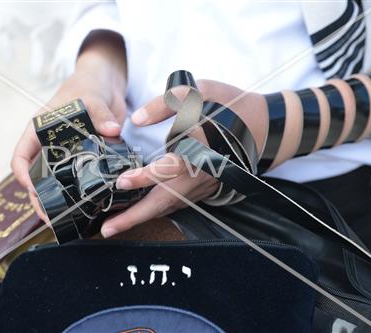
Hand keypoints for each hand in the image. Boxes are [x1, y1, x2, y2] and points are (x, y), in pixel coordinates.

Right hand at [11, 32, 126, 218]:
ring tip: (66, 220)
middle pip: (37, 178)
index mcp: (40, 132)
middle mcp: (50, 147)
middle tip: (50, 218)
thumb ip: (100, 112)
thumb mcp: (90, 96)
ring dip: (60, 202)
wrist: (105, 86)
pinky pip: (81, 179)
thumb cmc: (87, 86)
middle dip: (40, 199)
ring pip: (58, 183)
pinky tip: (89, 208)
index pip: (21, 156)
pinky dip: (83, 193)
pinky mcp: (86, 160)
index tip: (31, 189)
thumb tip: (113, 130)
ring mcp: (68, 156)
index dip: (22, 174)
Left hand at [100, 80, 267, 237]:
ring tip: (114, 225)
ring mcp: (201, 186)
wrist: (264, 127)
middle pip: (162, 202)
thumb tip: (138, 119)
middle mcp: (198, 176)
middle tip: (107, 230)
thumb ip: (167, 103)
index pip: (166, 170)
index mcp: (197, 153)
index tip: (121, 182)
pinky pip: (176, 204)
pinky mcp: (202, 189)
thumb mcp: (200, 91)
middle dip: (134, 218)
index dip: (143, 177)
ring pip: (168, 207)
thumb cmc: (230, 107)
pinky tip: (138, 212)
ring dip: (141, 218)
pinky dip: (155, 210)